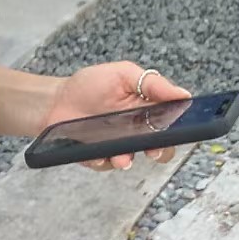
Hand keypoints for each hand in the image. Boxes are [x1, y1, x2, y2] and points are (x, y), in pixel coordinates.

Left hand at [42, 62, 190, 171]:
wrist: (54, 99)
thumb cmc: (88, 84)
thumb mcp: (123, 74)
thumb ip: (152, 83)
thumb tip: (184, 94)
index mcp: (146, 110)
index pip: (171, 125)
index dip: (179, 131)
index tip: (179, 132)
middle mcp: (134, 131)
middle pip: (157, 148)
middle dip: (158, 151)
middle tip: (153, 150)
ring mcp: (115, 146)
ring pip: (129, 159)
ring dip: (127, 159)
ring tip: (121, 158)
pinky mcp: (96, 156)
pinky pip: (104, 164)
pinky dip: (101, 160)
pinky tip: (95, 153)